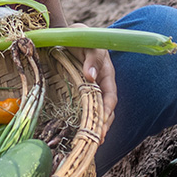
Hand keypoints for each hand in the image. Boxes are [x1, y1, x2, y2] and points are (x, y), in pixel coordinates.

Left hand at [67, 22, 116, 143]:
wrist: (65, 34)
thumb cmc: (80, 36)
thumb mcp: (88, 42)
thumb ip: (91, 57)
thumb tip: (91, 76)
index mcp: (107, 73)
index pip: (111, 96)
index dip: (108, 111)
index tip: (103, 125)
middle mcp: (101, 84)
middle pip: (106, 109)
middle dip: (103, 126)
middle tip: (97, 141)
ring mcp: (90, 89)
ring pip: (96, 111)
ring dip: (94, 127)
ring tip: (89, 142)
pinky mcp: (79, 91)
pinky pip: (83, 107)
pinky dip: (83, 120)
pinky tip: (78, 131)